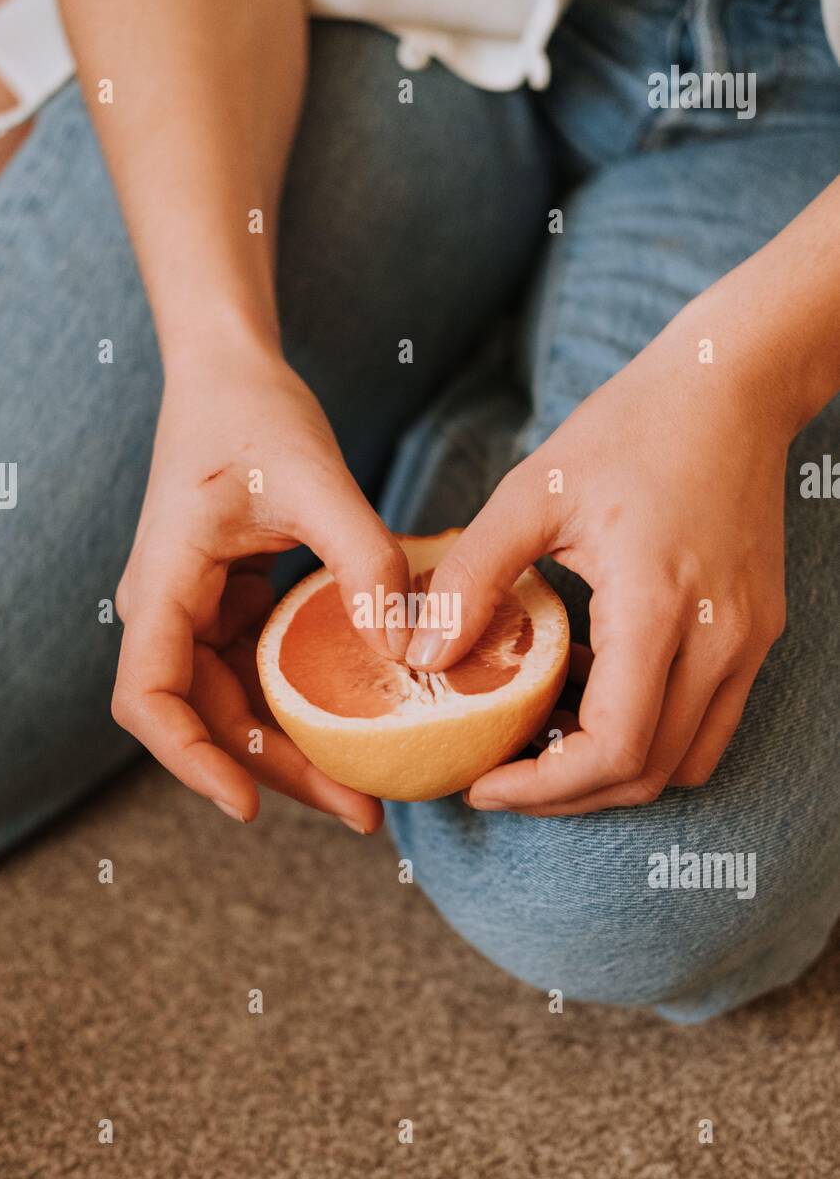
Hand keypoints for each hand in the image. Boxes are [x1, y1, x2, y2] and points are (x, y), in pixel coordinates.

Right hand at [111, 335, 408, 830]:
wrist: (232, 372)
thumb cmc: (254, 411)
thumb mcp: (315, 477)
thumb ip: (361, 559)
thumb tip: (408, 652)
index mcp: (166, 585)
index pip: (149, 696)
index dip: (191, 758)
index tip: (247, 804)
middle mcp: (173, 612)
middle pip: (210, 720)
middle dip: (280, 772)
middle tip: (363, 811)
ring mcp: (201, 614)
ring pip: (241, 707)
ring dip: (300, 749)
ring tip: (371, 789)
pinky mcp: (233, 608)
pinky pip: (266, 675)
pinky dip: (310, 705)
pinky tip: (366, 723)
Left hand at [404, 299, 793, 814]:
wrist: (732, 383)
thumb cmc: (630, 427)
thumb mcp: (532, 492)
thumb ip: (471, 579)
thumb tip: (420, 660)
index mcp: (659, 605)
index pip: (614, 749)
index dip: (543, 788)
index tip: (482, 784)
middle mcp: (719, 637)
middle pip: (648, 775)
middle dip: (567, 795)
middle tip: (501, 777)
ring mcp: (748, 639)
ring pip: (687, 761)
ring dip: (613, 771)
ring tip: (543, 741)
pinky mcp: (758, 631)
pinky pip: (708, 720)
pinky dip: (650, 733)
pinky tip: (592, 692)